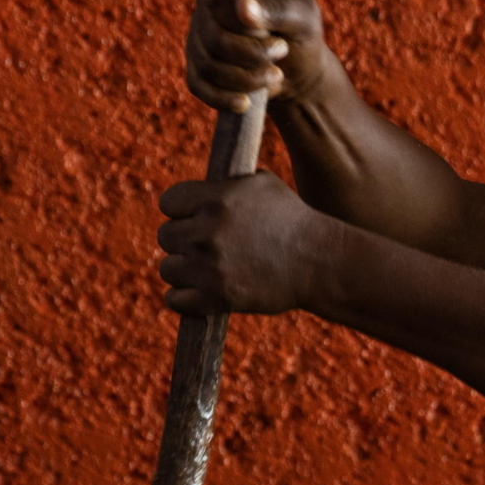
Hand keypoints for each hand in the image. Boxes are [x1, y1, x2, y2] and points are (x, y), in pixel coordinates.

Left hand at [157, 172, 330, 314]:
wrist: (320, 263)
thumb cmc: (293, 220)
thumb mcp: (262, 184)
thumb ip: (223, 184)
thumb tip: (198, 185)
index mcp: (216, 199)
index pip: (168, 202)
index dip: (181, 209)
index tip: (195, 217)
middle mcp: (207, 233)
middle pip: (165, 236)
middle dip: (184, 240)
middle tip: (208, 245)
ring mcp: (209, 268)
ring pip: (168, 269)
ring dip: (184, 270)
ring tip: (207, 268)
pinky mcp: (216, 298)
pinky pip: (174, 299)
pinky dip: (184, 298)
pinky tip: (199, 291)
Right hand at [185, 0, 332, 111]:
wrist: (297, 70)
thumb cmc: (302, 34)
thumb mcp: (303, 17)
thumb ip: (277, 9)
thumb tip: (242, 6)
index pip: (224, 2)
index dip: (249, 29)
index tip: (280, 43)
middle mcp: (209, 2)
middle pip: (213, 36)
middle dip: (251, 56)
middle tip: (281, 57)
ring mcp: (198, 34)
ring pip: (206, 63)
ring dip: (244, 78)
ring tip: (275, 77)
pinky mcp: (197, 64)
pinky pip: (198, 84)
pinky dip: (222, 98)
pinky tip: (245, 103)